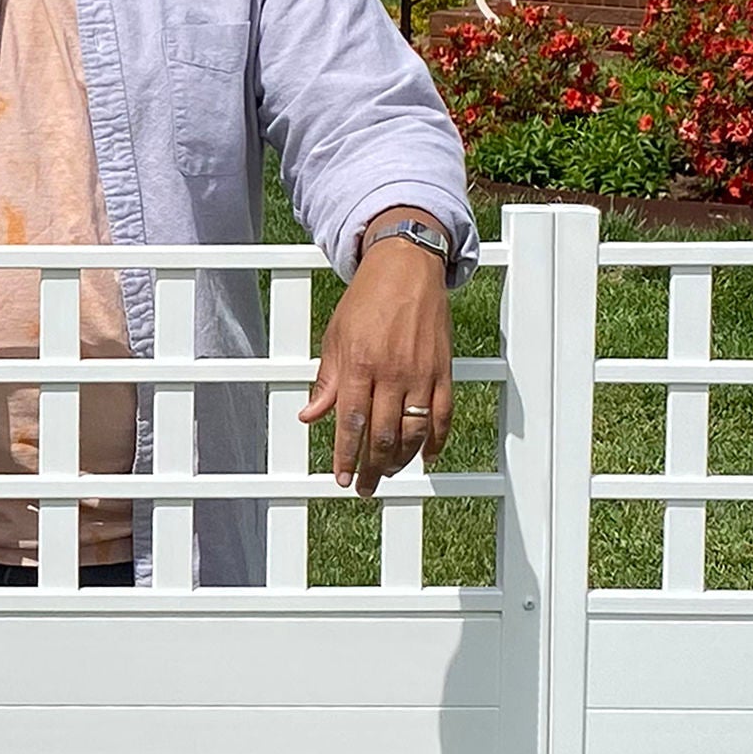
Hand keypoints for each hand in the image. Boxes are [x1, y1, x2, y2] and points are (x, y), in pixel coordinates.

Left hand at [301, 225, 454, 494]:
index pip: (351, 423)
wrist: (406, 266)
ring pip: (415, 431)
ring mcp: (421, 373)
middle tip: (365, 486)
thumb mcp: (335, 338)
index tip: (340, 479)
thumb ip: (325, 381)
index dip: (345, 456)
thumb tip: (308, 416)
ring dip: (402, 460)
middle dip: (373, 468)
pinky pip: (443, 414)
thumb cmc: (365, 301)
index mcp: (359, 364)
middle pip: (384, 435)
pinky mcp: (444, 370)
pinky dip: (436, 440)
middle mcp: (391, 372)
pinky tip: (426, 457)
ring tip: (389, 473)